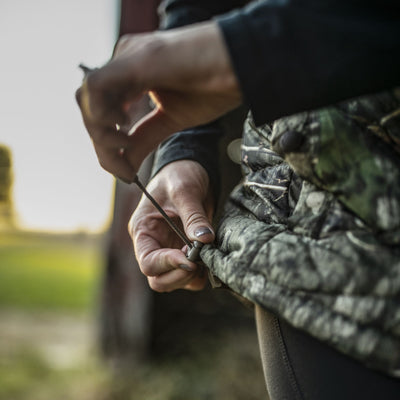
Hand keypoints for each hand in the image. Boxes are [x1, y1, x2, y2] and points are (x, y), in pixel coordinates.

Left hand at [76, 21, 240, 181]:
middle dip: (102, 145)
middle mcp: (124, 63)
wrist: (242, 65)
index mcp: (132, 75)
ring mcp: (127, 57)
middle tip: (123, 169)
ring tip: (127, 148)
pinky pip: (95, 88)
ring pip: (87, 100)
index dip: (107, 145)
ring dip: (101, 134)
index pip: (102, 112)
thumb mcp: (172, 121)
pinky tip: (124, 128)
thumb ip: (145, 138)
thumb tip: (125, 166)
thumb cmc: (215, 86)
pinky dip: (102, 115)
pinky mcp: (135, 58)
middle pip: (90, 108)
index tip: (124, 172)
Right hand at [128, 160, 213, 291]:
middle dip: (179, 275)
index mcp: (143, 231)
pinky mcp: (185, 251)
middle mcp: (154, 245)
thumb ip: (194, 216)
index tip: (189, 258)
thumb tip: (204, 240)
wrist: (191, 169)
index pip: (148, 262)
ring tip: (205, 256)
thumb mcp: (185, 191)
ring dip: (192, 276)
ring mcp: (169, 250)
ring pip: (175, 281)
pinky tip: (210, 257)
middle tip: (198, 261)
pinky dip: (201, 273)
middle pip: (159, 280)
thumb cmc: (179, 175)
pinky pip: (191, 275)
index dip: (167, 265)